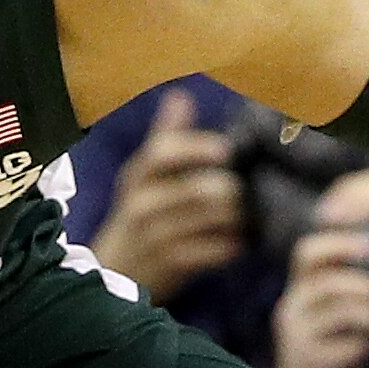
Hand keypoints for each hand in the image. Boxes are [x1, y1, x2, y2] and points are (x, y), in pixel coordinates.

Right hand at [92, 92, 242, 296]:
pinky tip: (240, 241)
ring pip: (212, 219)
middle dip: (232, 188)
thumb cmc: (140, 216)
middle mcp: (143, 205)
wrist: (115, 272)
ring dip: (239, 216)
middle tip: (253, 188)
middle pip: (198, 189)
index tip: (226, 150)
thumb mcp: (143, 177)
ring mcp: (157, 236)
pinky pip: (215, 251)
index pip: (162, 153)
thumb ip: (166, 138)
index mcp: (138, 177)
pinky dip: (233, 244)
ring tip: (253, 212)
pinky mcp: (172, 265)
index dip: (196, 148)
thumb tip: (180, 96)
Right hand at [269, 222, 368, 367]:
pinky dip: (365, 347)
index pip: (308, 253)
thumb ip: (356, 298)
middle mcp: (292, 307)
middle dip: (355, 270)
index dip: (336, 242)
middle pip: (318, 269)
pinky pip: (346, 345)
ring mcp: (296, 334)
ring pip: (340, 307)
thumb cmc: (335, 360)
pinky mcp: (306, 361)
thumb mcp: (340, 322)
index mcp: (302, 293)